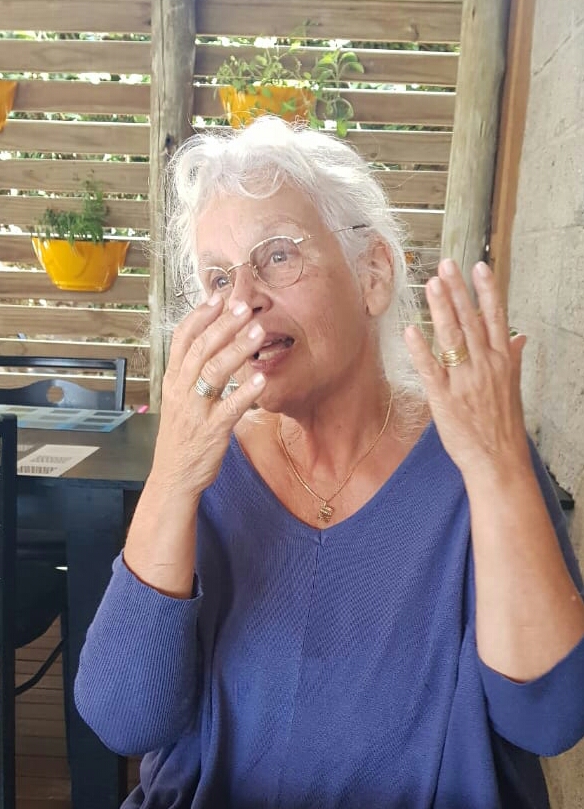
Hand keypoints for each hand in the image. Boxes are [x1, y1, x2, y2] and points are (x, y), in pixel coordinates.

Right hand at [150, 295, 266, 496]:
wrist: (173, 477)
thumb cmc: (181, 436)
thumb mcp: (178, 399)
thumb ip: (191, 372)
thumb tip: (210, 342)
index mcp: (173, 381)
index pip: (181, 339)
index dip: (200, 316)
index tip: (219, 297)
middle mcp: (181, 391)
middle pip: (200, 349)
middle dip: (223, 325)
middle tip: (243, 306)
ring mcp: (195, 411)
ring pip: (213, 372)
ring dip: (237, 349)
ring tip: (257, 332)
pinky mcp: (211, 431)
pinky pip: (229, 408)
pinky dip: (245, 392)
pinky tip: (261, 378)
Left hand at [404, 259, 530, 478]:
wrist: (499, 461)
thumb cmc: (503, 425)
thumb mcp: (512, 387)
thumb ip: (512, 357)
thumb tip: (519, 336)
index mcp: (502, 361)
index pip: (495, 318)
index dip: (487, 291)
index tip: (478, 266)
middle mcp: (485, 366)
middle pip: (471, 321)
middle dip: (458, 291)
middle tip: (446, 264)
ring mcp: (464, 382)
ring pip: (453, 339)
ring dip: (442, 310)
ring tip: (431, 284)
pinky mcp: (444, 399)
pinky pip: (431, 370)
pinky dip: (421, 350)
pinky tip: (411, 330)